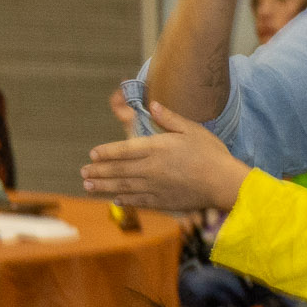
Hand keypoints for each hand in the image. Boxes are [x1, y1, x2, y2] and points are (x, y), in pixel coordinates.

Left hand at [83, 93, 250, 212]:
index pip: (124, 150)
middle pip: (118, 170)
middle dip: (98, 171)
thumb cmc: (211, 153)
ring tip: (88, 186)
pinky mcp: (163, 201)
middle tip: (83, 172)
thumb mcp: (192, 129)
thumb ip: (170, 118)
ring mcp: (155, 187)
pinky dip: (125, 199)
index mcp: (156, 148)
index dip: (106, 152)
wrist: (223, 183)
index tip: (92, 154)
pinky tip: (115, 199)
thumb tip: (153, 105)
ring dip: (104, 186)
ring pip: (123, 187)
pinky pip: (138, 201)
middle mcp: (151, 168)